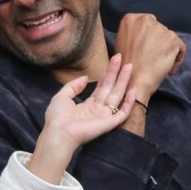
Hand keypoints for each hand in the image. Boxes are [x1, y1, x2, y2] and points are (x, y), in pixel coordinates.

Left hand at [27, 54, 135, 183]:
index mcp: (86, 106)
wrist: (59, 132)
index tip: (111, 62)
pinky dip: (129, 102)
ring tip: (129, 65)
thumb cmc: (57, 118)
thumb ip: (73, 86)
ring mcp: (104, 116)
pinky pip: (123, 112)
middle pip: (110, 88)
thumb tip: (85, 77)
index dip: (106, 76)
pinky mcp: (109, 123)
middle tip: (120, 57)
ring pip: (117, 95)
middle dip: (115, 73)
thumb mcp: (61, 97)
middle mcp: (97, 111)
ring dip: (123, 80)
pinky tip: (133, 89)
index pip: (100, 89)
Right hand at [115, 13, 184, 103]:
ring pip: (170, 39)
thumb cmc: (125, 66)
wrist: (132, 80)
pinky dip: (176, 60)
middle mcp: (146, 20)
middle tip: (152, 57)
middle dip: (158, 42)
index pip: (147, 23)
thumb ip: (134, 33)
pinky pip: (180, 48)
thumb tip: (145, 36)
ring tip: (159, 65)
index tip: (145, 49)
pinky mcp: (173, 39)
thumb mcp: (122, 42)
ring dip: (167, 51)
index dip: (148, 37)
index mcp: (130, 19)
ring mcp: (160, 29)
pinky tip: (167, 69)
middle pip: (159, 29)